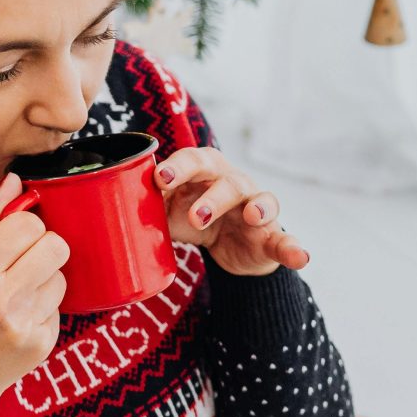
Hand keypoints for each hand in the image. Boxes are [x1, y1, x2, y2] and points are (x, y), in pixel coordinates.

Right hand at [0, 173, 70, 416]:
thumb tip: (14, 180)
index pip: (29, 224)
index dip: (28, 225)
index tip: (15, 236)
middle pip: (56, 246)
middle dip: (44, 247)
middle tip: (23, 260)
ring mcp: (23, 324)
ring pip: (62, 277)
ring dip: (45, 280)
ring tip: (15, 295)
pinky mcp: (41, 345)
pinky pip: (59, 309)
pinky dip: (43, 309)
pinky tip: (17, 320)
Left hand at [154, 147, 309, 276]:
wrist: (228, 249)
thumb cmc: (193, 218)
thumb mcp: (169, 211)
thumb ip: (149, 204)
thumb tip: (114, 204)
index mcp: (207, 173)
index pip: (194, 161)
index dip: (179, 167)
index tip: (160, 179)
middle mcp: (235, 184)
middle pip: (228, 179)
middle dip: (213, 194)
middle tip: (195, 215)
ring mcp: (257, 209)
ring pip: (259, 201)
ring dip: (255, 208)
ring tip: (251, 217)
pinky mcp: (272, 237)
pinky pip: (285, 240)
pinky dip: (294, 248)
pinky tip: (301, 256)